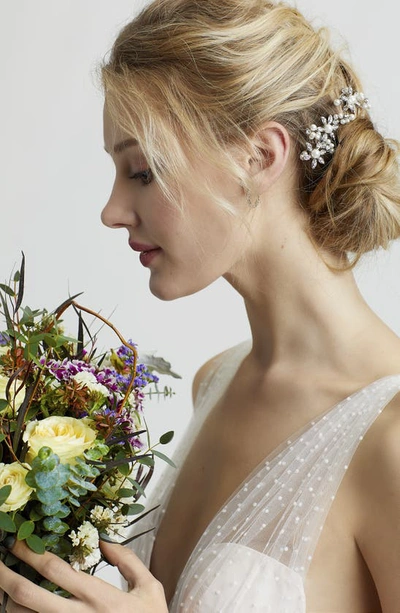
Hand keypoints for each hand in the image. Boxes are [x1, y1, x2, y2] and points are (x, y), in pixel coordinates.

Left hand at [0, 538, 167, 611]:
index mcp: (99, 597)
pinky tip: (20, 606)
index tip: (18, 540)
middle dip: (6, 576)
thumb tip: (104, 539)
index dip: (31, 552)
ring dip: (10, 600)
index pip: (56, 570)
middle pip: (28, 596)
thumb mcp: (149, 588)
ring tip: (6, 583)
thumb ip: (128, 560)